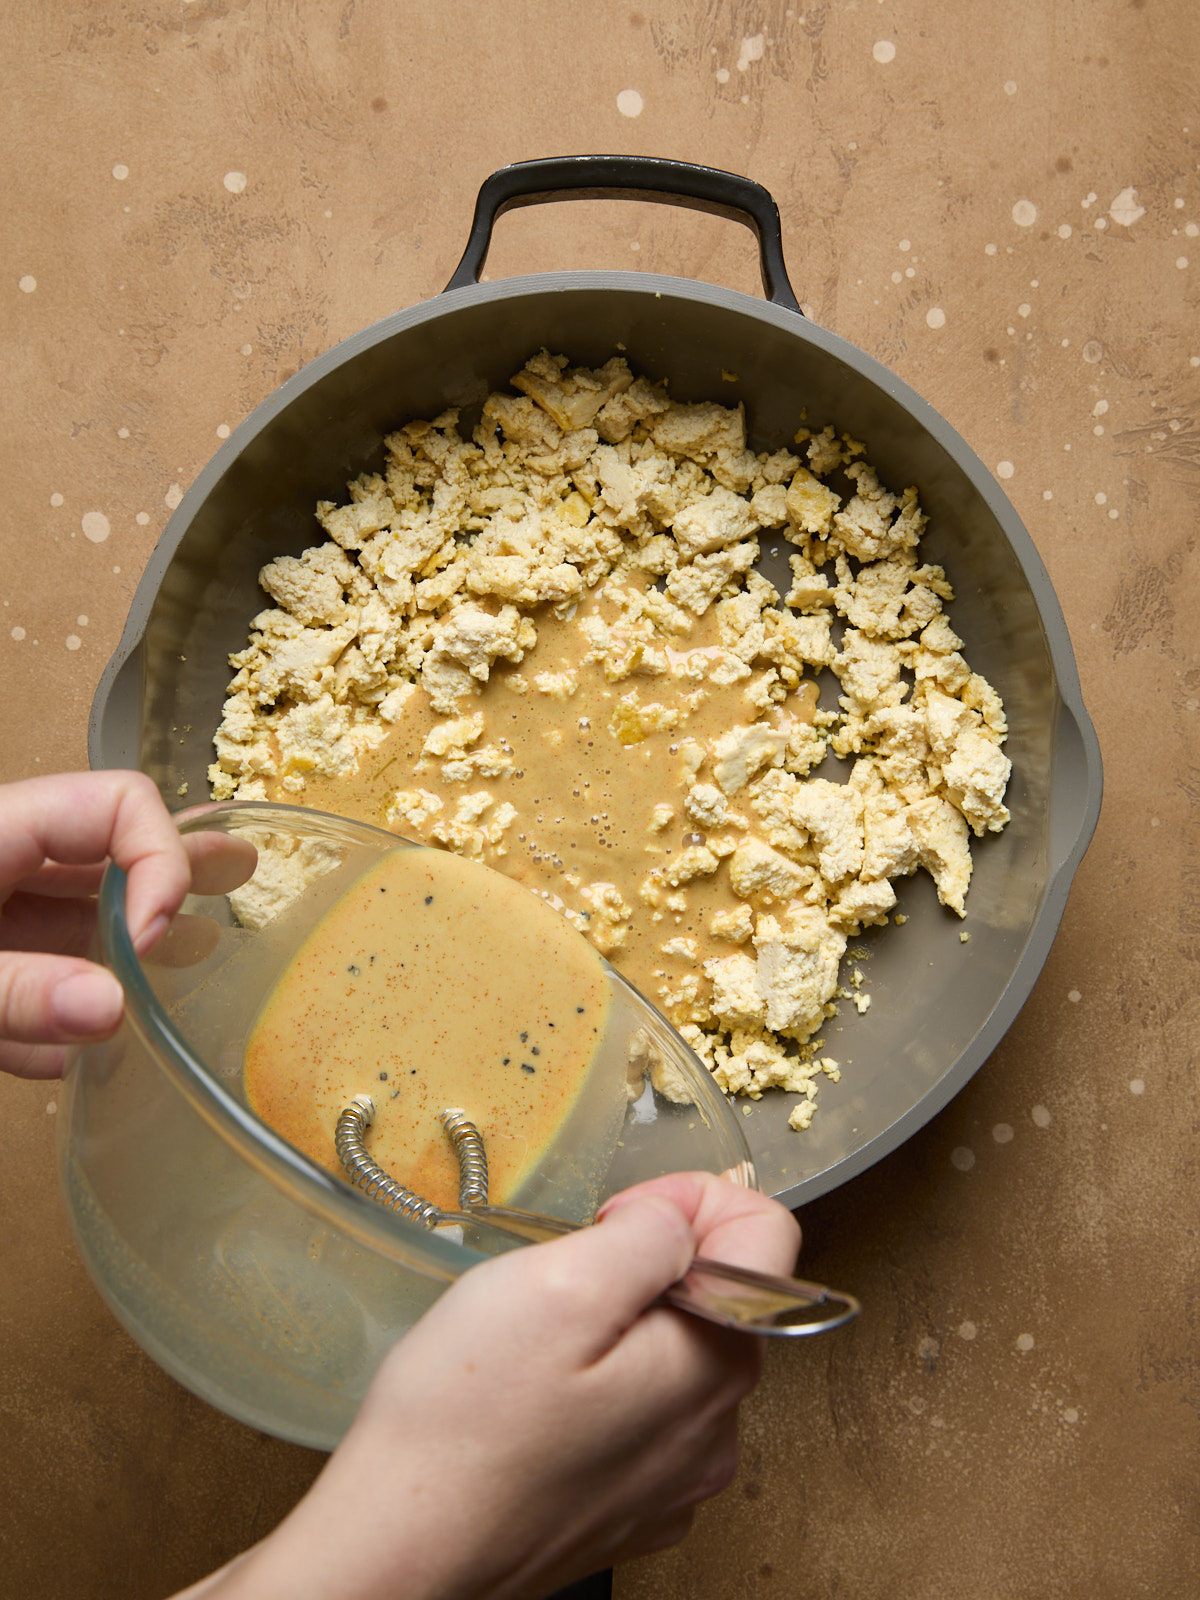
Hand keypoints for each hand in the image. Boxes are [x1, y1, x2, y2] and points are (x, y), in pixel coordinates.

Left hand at [0, 771, 190, 1077]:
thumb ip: (14, 991)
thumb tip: (112, 1008)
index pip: (118, 804)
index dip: (158, 863)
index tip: (151, 942)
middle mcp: (2, 863)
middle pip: (110, 849)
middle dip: (177, 869)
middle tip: (240, 878)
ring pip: (76, 918)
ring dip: (124, 953)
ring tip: (191, 967)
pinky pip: (34, 974)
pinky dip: (58, 1017)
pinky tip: (74, 1062)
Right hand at [203, 1172, 800, 1599]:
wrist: (400, 1552)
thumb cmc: (465, 1427)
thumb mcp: (559, 1281)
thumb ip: (650, 1233)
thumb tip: (681, 1217)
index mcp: (715, 1363)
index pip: (764, 1233)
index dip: (684, 1199)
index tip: (617, 1217)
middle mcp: (714, 1429)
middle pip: (718, 1292)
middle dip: (646, 1262)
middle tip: (562, 1279)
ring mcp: (673, 1477)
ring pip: (673, 1352)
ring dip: (617, 1325)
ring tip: (538, 1343)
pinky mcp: (628, 1505)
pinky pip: (637, 1412)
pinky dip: (597, 1385)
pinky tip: (536, 1398)